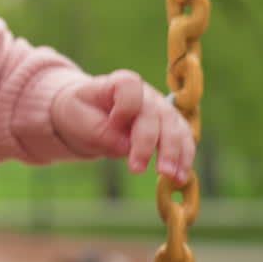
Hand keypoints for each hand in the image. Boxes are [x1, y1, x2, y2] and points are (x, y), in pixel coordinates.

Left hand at [51, 69, 195, 183]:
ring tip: (168, 177)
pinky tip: (180, 178)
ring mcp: (161, 109)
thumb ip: (100, 131)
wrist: (89, 115)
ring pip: (174, 128)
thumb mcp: (78, 118)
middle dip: (147, 143)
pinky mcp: (171, 126)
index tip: (113, 123)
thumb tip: (125, 147)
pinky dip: (184, 159)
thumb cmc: (81, 113)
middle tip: (137, 169)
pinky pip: (184, 140)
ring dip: (173, 154)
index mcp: (119, 83)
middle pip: (154, 114)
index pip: (130, 87)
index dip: (125, 106)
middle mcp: (146, 94)